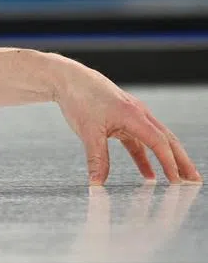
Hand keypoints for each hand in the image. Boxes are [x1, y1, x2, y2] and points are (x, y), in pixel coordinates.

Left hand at [51, 56, 200, 184]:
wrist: (69, 78)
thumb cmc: (80, 99)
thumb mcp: (88, 132)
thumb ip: (96, 158)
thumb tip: (97, 184)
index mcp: (134, 115)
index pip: (159, 142)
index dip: (169, 162)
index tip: (177, 181)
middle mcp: (138, 114)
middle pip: (166, 140)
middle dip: (181, 161)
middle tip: (194, 180)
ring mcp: (131, 115)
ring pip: (155, 140)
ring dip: (166, 159)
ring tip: (177, 178)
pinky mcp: (122, 118)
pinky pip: (138, 140)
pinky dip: (144, 156)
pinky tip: (147, 174)